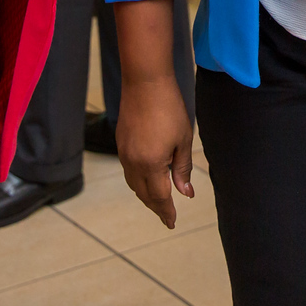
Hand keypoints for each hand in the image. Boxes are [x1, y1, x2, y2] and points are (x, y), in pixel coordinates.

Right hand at [118, 74, 194, 228]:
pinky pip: (128, 170)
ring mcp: (124, 152)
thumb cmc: (169, 108)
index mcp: (151, 164)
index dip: (166, 212)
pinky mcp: (120, 142)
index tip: (172, 223)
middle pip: (144, 194)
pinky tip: (148, 178)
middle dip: (156, 207)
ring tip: (159, 200)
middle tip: (167, 216)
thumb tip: (185, 193)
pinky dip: (139, 180)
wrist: (145, 82)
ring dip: (146, 194)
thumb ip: (182, 168)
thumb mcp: (183, 139)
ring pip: (134, 183)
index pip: (159, 197)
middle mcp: (133, 162)